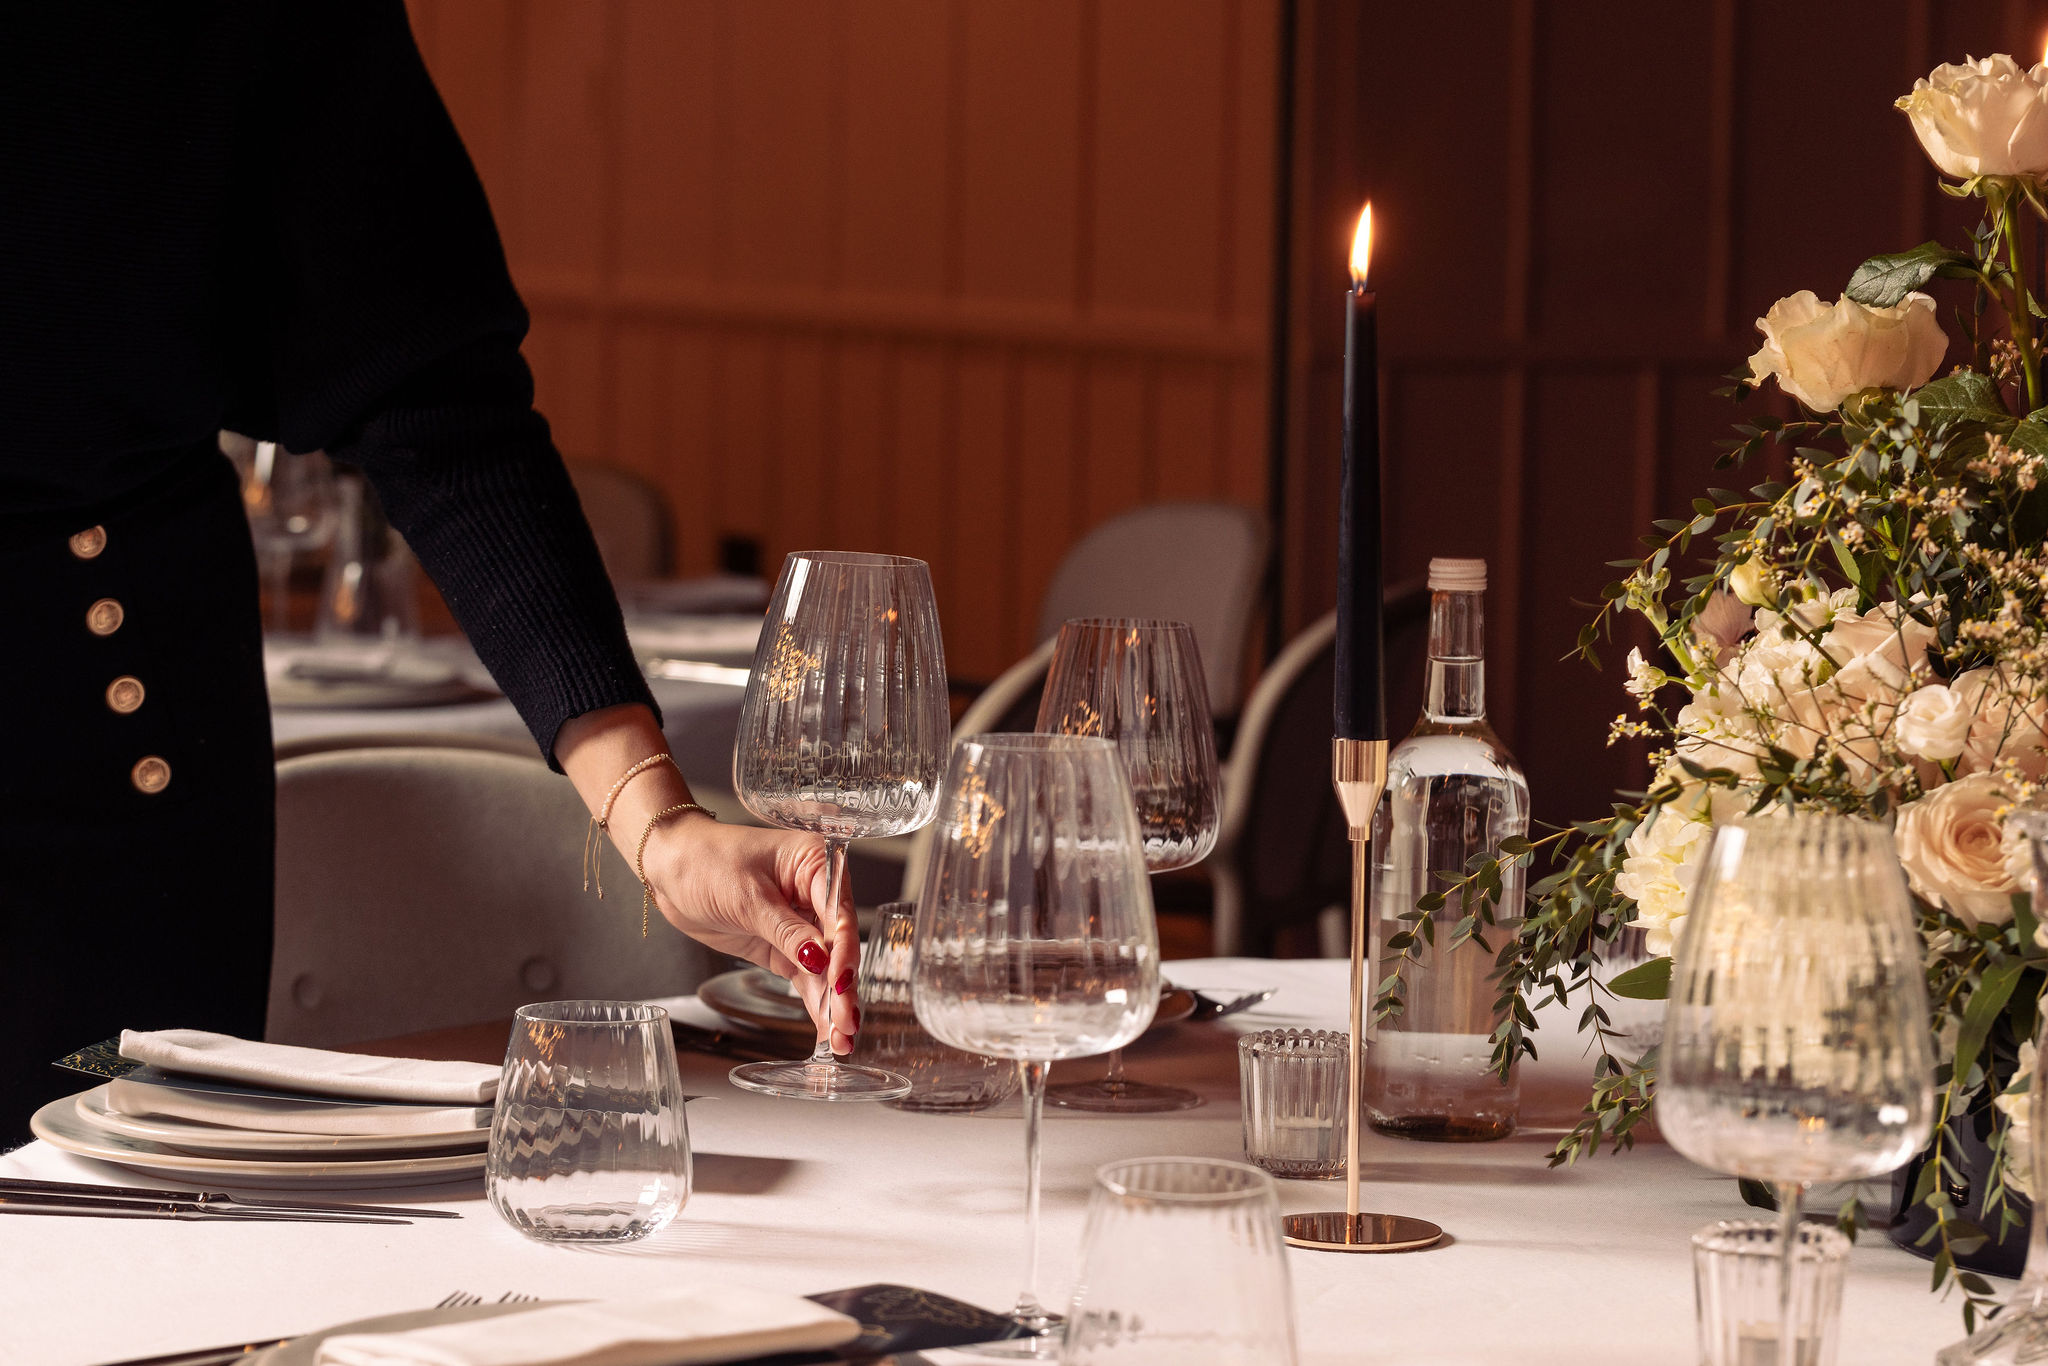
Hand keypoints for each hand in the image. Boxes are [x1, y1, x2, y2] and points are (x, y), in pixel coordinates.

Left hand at [641, 815, 859, 1054]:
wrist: (670, 869)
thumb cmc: (706, 861)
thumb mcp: (747, 896)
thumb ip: (786, 931)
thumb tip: (821, 960)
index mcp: (816, 863)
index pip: (839, 913)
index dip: (842, 951)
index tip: (841, 984)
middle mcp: (816, 893)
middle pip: (838, 945)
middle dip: (842, 987)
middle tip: (845, 1022)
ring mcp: (801, 922)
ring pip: (826, 967)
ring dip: (832, 1003)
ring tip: (840, 1039)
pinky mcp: (784, 947)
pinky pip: (805, 977)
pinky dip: (814, 1001)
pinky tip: (825, 1028)